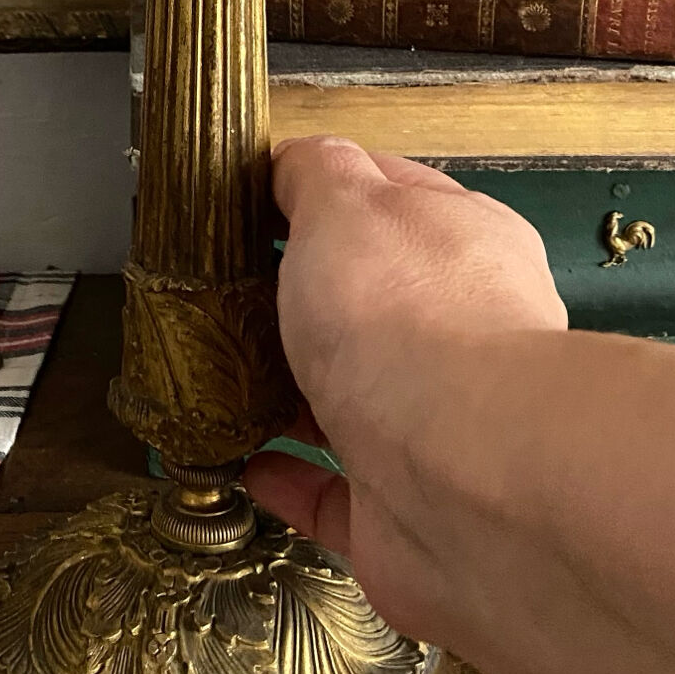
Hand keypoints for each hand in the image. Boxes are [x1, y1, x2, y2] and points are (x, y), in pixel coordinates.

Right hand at [246, 136, 565, 634]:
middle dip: (297, 298)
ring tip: (212, 377)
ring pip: (350, 398)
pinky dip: (286, 476)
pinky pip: (331, 491)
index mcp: (458, 243)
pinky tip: (238, 460)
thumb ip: (317, 173)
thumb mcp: (346, 203)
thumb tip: (296, 160)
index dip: (318, 189)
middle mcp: (458, 333)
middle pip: (367, 301)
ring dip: (286, 390)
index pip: (387, 195)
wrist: (462, 476)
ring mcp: (435, 429)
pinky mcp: (402, 513)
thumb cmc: (403, 314)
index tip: (245, 201)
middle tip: (213, 293)